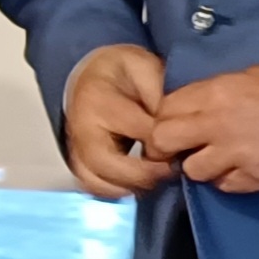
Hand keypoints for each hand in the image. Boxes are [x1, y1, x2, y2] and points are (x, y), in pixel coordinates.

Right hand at [62, 44, 171, 197]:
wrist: (93, 75)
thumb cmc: (123, 72)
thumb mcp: (144, 67)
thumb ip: (159, 93)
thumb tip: (175, 125)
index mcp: (100, 100)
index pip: (136, 129)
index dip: (163, 143)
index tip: (182, 147)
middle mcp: (82, 127)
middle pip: (107, 163)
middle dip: (144, 174)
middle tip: (170, 170)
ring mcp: (76, 147)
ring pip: (97, 180)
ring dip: (129, 186)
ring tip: (155, 179)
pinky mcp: (78, 160)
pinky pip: (91, 185)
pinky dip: (114, 191)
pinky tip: (136, 185)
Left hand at [148, 65, 258, 193]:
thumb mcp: (253, 76)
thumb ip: (217, 91)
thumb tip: (193, 105)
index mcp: (218, 92)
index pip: (165, 108)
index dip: (164, 117)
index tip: (172, 123)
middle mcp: (219, 124)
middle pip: (164, 140)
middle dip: (165, 145)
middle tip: (176, 147)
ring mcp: (236, 156)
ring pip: (192, 169)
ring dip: (199, 164)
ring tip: (216, 158)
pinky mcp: (255, 180)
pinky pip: (224, 186)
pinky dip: (227, 179)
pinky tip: (240, 168)